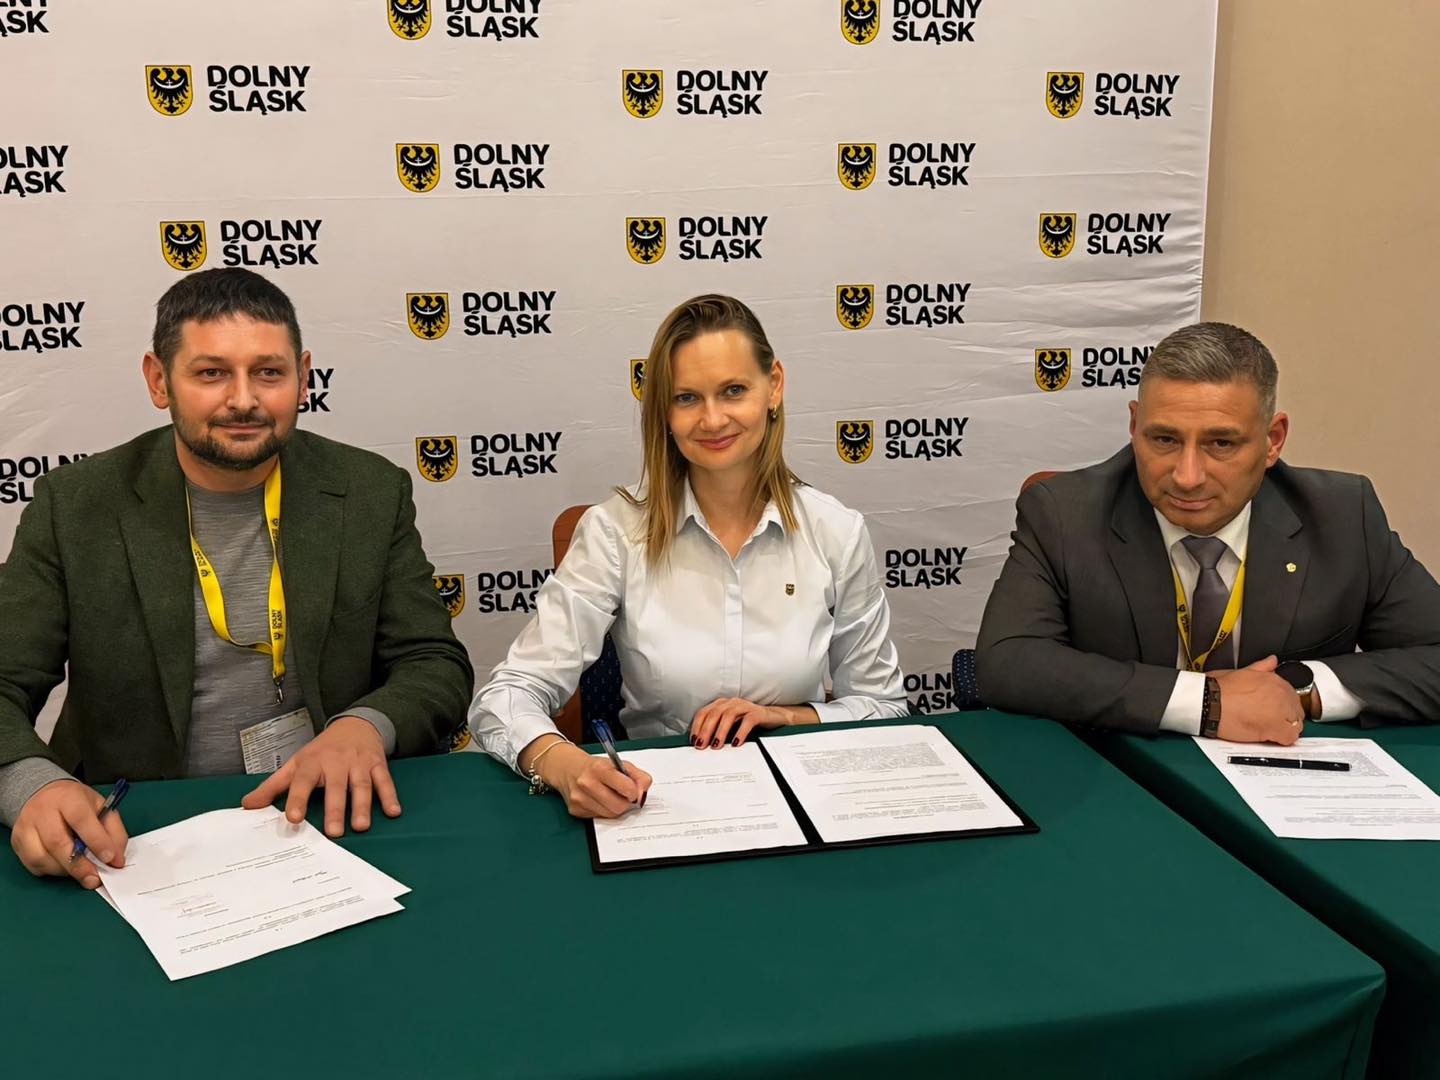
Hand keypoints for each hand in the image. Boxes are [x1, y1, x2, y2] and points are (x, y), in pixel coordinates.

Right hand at [10, 779, 127, 887]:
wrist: (45, 796)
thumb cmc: (77, 804)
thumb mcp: (102, 808)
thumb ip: (114, 832)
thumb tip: (117, 859)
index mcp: (68, 797)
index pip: (81, 819)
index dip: (97, 841)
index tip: (110, 859)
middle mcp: (42, 811)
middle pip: (57, 842)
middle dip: (79, 865)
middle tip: (95, 878)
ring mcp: (26, 827)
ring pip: (42, 857)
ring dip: (65, 870)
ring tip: (81, 870)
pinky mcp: (17, 842)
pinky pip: (34, 865)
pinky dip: (52, 871)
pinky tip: (64, 865)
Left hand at [241, 716, 398, 837]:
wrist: (356, 724)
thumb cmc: (322, 750)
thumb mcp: (296, 763)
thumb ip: (273, 786)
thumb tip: (247, 805)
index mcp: (313, 762)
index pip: (303, 781)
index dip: (298, 799)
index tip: (294, 818)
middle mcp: (337, 762)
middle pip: (336, 787)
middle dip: (335, 809)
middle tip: (333, 833)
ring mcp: (359, 763)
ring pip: (362, 786)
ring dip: (363, 806)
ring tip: (360, 827)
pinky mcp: (378, 765)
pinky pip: (385, 781)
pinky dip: (390, 796)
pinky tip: (393, 812)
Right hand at [539, 743, 651, 819]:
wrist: (568, 768)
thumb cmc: (597, 767)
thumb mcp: (619, 764)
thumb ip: (638, 776)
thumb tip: (643, 793)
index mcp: (600, 768)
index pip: (627, 788)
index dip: (634, 792)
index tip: (632, 791)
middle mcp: (587, 783)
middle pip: (619, 806)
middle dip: (625, 803)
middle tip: (623, 796)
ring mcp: (579, 798)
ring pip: (610, 815)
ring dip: (615, 808)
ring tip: (611, 797)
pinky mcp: (575, 810)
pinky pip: (599, 818)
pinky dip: (603, 811)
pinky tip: (599, 800)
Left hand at [689, 698, 814, 748]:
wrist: (774, 718)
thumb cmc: (749, 723)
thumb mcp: (731, 726)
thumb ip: (718, 731)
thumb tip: (702, 745)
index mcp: (722, 704)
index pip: (704, 712)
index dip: (697, 726)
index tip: (693, 740)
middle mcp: (731, 702)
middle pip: (714, 714)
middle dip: (706, 730)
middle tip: (701, 745)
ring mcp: (745, 706)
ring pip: (728, 715)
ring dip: (720, 731)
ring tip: (716, 745)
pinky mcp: (757, 713)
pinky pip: (747, 721)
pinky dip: (740, 732)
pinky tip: (736, 743)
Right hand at [1212, 655, 1304, 744]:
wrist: (1207, 702)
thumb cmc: (1216, 689)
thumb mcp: (1239, 671)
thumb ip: (1260, 667)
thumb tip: (1271, 661)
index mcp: (1273, 679)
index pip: (1290, 695)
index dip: (1280, 705)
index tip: (1271, 710)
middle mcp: (1281, 693)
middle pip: (1296, 711)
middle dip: (1285, 718)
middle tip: (1267, 722)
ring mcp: (1280, 710)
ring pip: (1296, 725)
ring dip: (1284, 729)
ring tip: (1267, 731)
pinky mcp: (1276, 728)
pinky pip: (1290, 738)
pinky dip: (1281, 740)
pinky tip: (1268, 737)